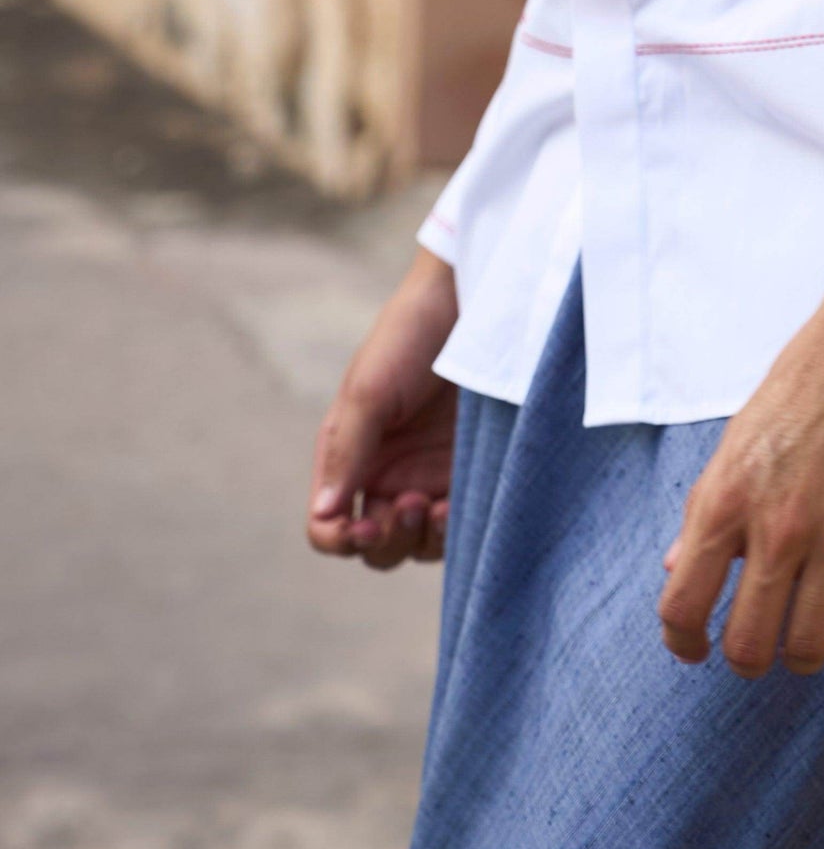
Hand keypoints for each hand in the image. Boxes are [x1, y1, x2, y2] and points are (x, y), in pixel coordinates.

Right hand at [307, 246, 459, 569]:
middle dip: (385, 542)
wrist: (472, 302)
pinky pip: (460, 525)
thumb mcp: (370, 390)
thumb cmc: (411, 337)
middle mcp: (389, 474)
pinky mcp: (473, 473)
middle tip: (411, 506)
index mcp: (352, 457)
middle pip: (374, 546)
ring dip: (421, 541)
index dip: (340, 539)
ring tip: (436, 506)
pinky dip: (455, 530)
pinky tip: (458, 506)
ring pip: (417, 545)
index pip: (329, 525)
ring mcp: (431, 477)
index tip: (362, 527)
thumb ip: (348, 452)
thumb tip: (326, 513)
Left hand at [659, 274, 823, 679]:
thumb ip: (708, 508)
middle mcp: (776, 524)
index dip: (683, 642)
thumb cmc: (810, 375)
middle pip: (747, 645)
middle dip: (747, 658)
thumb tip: (678, 570)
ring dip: (801, 655)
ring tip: (807, 636)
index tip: (696, 648)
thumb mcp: (740, 436)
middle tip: (760, 643)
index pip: (682, 606)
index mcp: (726, 496)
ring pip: (806, 647)